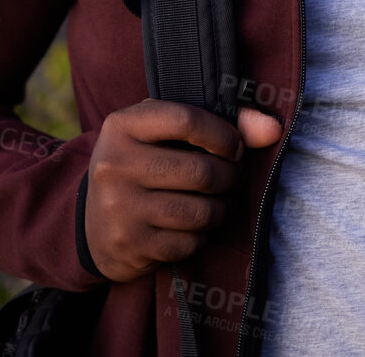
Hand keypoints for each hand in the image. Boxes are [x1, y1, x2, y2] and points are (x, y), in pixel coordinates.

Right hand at [84, 99, 283, 281]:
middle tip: (232, 177)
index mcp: (122, 125)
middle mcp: (114, 164)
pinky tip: (195, 225)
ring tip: (218, 200)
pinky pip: (189, 242)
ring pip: (199, 211)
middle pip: (201, 171)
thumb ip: (219, 123)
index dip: (224, 135)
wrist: (91, 223)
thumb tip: (273, 129)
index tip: (234, 147)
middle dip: (230, 176)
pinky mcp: (129, 244)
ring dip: (221, 208)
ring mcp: (119, 207)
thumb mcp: (163, 134)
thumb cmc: (142, 165)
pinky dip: (202, 235)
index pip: (187, 120)